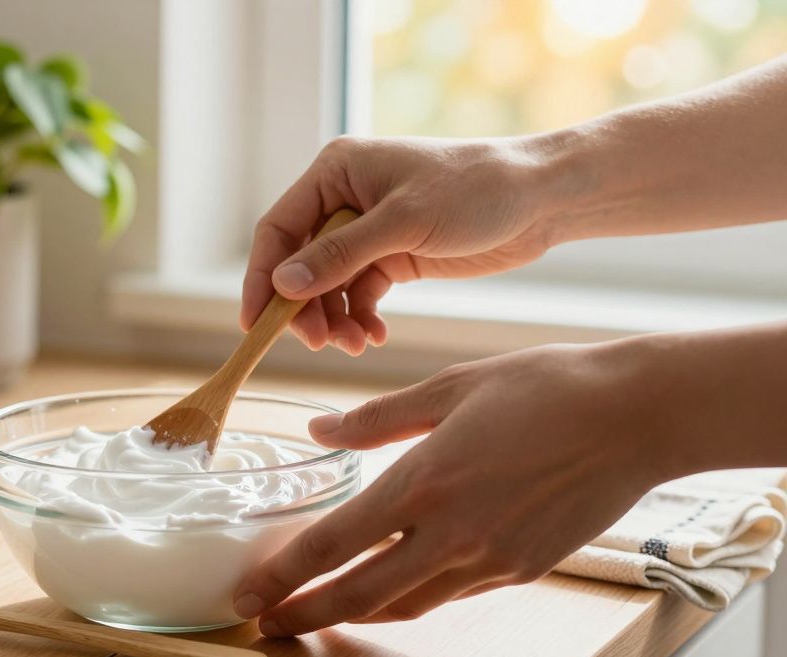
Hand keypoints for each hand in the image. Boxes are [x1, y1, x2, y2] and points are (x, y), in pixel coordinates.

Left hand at [232, 340, 677, 634]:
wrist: (637, 417)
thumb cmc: (545, 388)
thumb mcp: (450, 387)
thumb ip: (376, 418)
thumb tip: (318, 429)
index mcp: (423, 481)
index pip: (334, 544)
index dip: (285, 578)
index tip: (250, 596)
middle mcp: (452, 533)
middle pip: (361, 596)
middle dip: (307, 616)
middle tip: (267, 626)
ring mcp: (490, 559)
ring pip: (406, 605)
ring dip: (358, 615)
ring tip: (321, 614)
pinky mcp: (522, 569)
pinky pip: (451, 595)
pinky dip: (412, 597)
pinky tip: (394, 588)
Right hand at [242, 136, 557, 353]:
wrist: (541, 199)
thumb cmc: (476, 190)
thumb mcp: (403, 222)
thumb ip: (340, 254)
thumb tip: (284, 284)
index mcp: (335, 172)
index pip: (278, 229)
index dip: (261, 276)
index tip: (254, 323)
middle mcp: (344, 198)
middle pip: (299, 264)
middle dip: (306, 307)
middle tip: (321, 343)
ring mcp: (367, 230)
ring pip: (329, 285)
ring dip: (336, 319)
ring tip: (356, 345)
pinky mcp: (392, 256)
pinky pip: (359, 294)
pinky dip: (361, 318)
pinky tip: (374, 336)